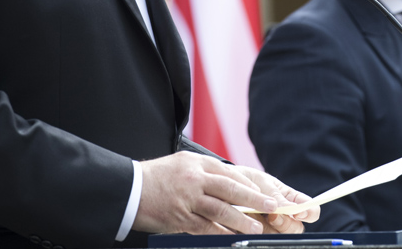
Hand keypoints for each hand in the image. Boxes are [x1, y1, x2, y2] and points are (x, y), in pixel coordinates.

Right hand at [135, 152, 278, 234]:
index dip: (251, 186)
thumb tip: (232, 185)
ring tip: (256, 228)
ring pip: (220, 209)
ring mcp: (187, 198)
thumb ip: (206, 173)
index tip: (266, 194)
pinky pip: (205, 227)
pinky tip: (232, 238)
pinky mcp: (179, 217)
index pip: (231, 174)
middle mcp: (195, 178)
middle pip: (231, 189)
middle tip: (272, 207)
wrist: (129, 189)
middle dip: (255, 199)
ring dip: (241, 220)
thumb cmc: (157, 178)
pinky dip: (220, 233)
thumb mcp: (183, 165)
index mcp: (198, 163)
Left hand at [234, 167, 319, 233]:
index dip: (310, 213)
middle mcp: (284, 216)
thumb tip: (292, 209)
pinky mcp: (254, 236)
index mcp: (291, 200)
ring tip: (252, 213)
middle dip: (286, 223)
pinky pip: (258, 239)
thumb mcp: (262, 184)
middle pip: (296, 229)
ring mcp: (269, 228)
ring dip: (267, 227)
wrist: (222, 185)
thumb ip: (276, 197)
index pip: (311, 210)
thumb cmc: (246, 181)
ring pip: (277, 236)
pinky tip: (244, 222)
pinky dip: (252, 231)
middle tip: (272, 215)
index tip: (299, 212)